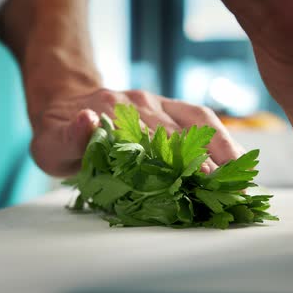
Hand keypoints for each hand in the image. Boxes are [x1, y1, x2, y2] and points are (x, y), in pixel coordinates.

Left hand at [30, 87, 244, 176]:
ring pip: (198, 121)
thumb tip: (88, 121)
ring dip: (223, 149)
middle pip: (182, 133)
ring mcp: (156, 102)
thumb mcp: (49, 142)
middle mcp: (140, 104)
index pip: (153, 141)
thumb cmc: (58, 131)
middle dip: (210, 163)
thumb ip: (68, 137)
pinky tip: (237, 159)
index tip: (201, 182)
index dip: (178, 161)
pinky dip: (221, 137)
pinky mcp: (167, 104)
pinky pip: (200, 116)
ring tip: (243, 180)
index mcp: (112, 115)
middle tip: (232, 194)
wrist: (65, 98)